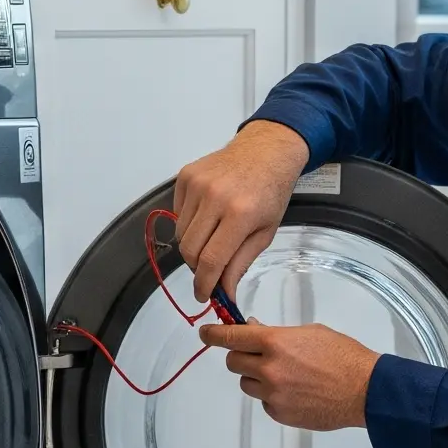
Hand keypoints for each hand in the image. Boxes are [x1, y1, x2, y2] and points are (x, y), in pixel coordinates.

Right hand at [171, 122, 310, 303]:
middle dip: (196, 268)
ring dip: (193, 246)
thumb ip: (240, 264)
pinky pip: (177, 213)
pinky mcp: (186, 176)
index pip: (211, 260)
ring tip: (211, 239)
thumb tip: (224, 293)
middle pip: (190, 249)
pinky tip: (207, 217)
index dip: (204, 283)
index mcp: (240, 214)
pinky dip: (188, 224)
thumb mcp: (265, 232)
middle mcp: (215, 197)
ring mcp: (197, 184)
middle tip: (208, 271)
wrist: (265, 151)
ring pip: (181, 233)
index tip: (203, 295)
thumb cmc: (271, 192)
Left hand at [198, 322, 376, 430]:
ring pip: (246, 384)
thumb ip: (278, 334)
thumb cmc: (343, 357)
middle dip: (240, 356)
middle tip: (254, 354)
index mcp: (275, 343)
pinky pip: (264, 402)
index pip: (231, 337)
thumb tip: (254, 332)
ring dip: (256, 377)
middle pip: (233, 362)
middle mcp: (269, 369)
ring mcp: (273, 394)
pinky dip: (272, 396)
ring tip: (284, 375)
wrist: (365, 390)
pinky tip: (295, 391)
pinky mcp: (280, 414)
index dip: (213, 335)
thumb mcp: (309, 332)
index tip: (204, 333)